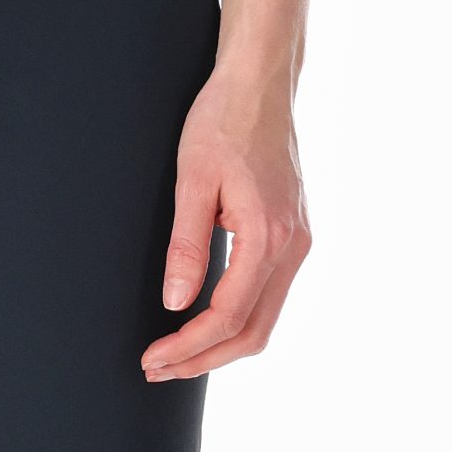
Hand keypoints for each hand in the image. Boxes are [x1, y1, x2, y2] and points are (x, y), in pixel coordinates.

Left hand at [140, 62, 311, 381]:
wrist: (259, 83)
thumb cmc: (222, 119)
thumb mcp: (193, 177)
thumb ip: (186, 244)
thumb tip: (176, 304)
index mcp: (268, 235)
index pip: (228, 315)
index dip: (189, 345)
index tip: (152, 357)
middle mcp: (293, 247)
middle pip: (254, 332)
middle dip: (204, 358)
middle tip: (157, 368)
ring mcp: (298, 242)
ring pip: (265, 318)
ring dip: (221, 344)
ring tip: (176, 354)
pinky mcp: (294, 234)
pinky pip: (269, 294)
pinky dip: (239, 319)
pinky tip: (206, 320)